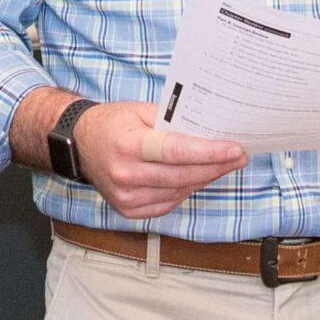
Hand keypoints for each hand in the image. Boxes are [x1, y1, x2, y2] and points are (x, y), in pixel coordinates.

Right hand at [75, 102, 246, 219]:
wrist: (80, 144)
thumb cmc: (113, 123)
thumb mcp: (141, 110)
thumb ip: (173, 121)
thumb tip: (210, 132)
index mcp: (128, 144)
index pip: (176, 151)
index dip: (209, 153)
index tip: (235, 149)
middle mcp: (124, 173)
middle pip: (182, 175)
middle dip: (216, 166)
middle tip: (239, 157)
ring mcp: (125, 196)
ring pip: (178, 191)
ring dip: (204, 179)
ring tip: (223, 166)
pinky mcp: (128, 209)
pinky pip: (167, 204)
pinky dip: (185, 191)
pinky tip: (197, 178)